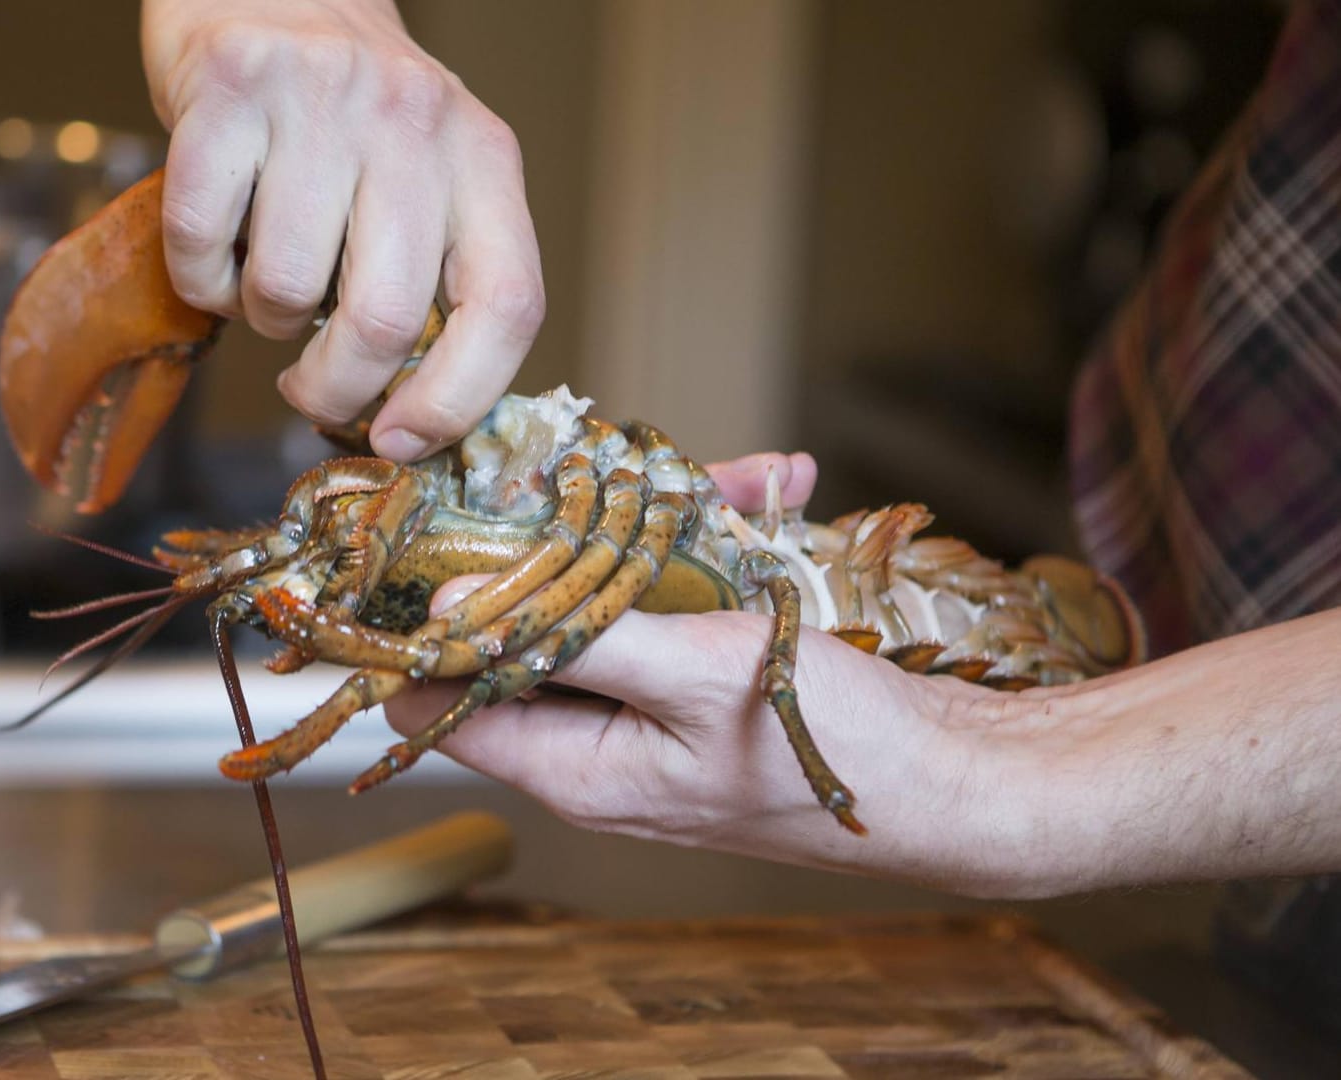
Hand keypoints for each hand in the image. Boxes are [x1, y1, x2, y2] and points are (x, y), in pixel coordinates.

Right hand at [142, 0, 544, 458]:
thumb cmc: (348, 117)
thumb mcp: (428, 177)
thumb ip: (433, 275)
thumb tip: (408, 420)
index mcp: (484, 158)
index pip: (506, 304)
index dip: (460, 398)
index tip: (404, 442)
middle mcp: (414, 122)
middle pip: (386, 320)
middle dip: (336, 389)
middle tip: (312, 389)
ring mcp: (322, 99)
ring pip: (289, 289)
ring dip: (265, 319)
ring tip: (268, 282)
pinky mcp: (230, 87)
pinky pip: (204, 240)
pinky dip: (201, 277)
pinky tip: (216, 251)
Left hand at [384, 450, 1058, 895]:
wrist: (968, 784)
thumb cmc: (839, 749)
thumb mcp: (696, 678)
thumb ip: (573, 640)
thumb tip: (452, 613)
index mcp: (573, 766)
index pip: (444, 698)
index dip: (428, 623)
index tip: (439, 530)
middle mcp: (600, 743)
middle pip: (534, 628)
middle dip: (561, 542)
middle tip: (603, 468)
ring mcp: (656, 711)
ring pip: (613, 602)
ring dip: (654, 532)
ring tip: (738, 475)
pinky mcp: (709, 682)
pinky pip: (680, 607)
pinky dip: (713, 550)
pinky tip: (776, 494)